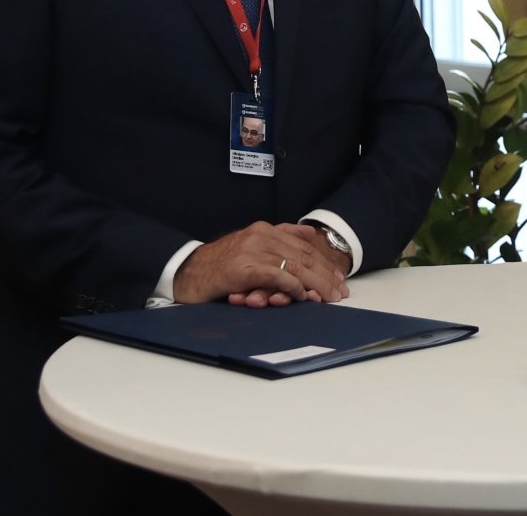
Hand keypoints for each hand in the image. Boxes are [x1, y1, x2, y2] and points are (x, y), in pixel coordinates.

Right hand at [225, 224, 353, 306]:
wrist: (187, 272)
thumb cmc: (220, 264)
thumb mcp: (251, 244)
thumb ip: (279, 236)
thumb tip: (308, 232)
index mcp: (265, 229)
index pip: (303, 246)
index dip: (323, 263)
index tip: (337, 279)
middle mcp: (260, 236)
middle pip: (302, 256)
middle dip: (324, 275)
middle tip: (339, 292)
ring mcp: (251, 251)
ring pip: (293, 266)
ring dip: (314, 284)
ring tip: (327, 297)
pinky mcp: (243, 268)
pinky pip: (276, 276)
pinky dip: (292, 287)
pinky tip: (302, 295)